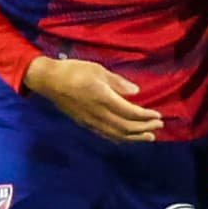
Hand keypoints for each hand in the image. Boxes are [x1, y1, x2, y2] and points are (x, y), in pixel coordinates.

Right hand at [25, 56, 163, 141]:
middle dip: (144, 128)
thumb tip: (136, 92)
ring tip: (149, 137)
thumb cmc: (74, 71)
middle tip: (158, 126)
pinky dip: (120, 138)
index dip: (146, 116)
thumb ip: (118, 82)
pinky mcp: (85, 124)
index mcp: (103, 98)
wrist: (49, 81)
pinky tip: (127, 138)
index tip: (158, 116)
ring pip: (116, 135)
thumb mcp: (98, 70)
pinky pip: (106, 135)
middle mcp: (98, 114)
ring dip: (135, 137)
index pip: (130, 112)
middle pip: (126, 127)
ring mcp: (91, 122)